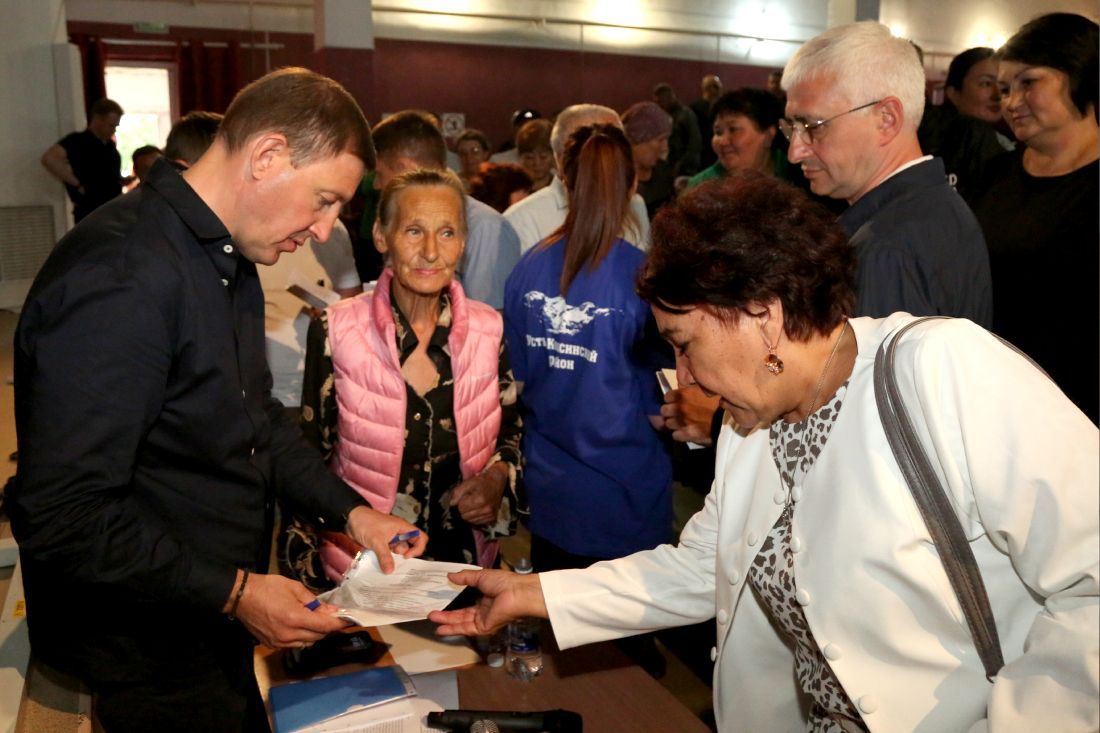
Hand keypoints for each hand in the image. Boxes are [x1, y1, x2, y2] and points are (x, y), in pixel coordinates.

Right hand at [232, 571, 347, 648]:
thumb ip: (314, 602)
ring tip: (318, 620)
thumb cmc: (268, 587)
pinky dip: (303, 637)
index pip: (325, 626)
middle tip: (335, 617)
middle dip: (328, 627)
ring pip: (308, 642)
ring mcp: (280, 642)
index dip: (339, 624)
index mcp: (295, 618)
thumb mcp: (294, 588)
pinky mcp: (272, 645)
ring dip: (316, 633)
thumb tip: (330, 611)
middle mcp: (288, 635)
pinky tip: (302, 626)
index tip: (350, 620)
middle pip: (318, 636)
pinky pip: (295, 644)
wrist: (241, 596)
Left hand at [344, 506, 427, 572]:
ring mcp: (390, 539)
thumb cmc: (367, 524)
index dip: (418, 548)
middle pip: (409, 546)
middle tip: (395, 563)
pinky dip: (385, 559)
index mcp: (402, 528)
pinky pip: (388, 554)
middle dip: (403, 556)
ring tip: (385, 565)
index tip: (406, 557)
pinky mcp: (381, 544)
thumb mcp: (377, 540)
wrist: (350, 519)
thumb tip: (390, 572)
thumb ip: (384, 556)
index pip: (420, 537)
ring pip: (397, 552)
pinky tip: (381, 565)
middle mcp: (399, 534)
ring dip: (392, 559)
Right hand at [428, 569, 546, 635]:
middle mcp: (484, 611)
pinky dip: (453, 629)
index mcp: (486, 598)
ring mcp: (484, 620)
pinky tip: (441, 628)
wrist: (517, 593)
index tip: (441, 603)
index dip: (455, 605)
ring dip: (446, 622)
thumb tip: (450, 575)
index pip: (467, 605)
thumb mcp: (480, 576)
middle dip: (446, 615)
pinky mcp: (484, 628)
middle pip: (461, 615)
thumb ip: (465, 577)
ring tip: (431, 618)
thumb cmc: (503, 582)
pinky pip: (466, 629)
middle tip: (431, 613)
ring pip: (461, 623)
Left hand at [450, 464, 506, 525]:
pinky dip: (476, 517)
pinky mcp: (492, 518)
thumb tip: (452, 504)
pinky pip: (477, 523)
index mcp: (480, 500)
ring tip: (475, 504)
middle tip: (470, 500)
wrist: (496, 482)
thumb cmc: (481, 482)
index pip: (461, 508)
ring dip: (470, 513)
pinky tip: (479, 509)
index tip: (466, 496)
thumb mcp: (468, 482)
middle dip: (464, 509)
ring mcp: (490, 515)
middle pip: (465, 516)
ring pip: (470, 521)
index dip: (461, 502)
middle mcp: (486, 509)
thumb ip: (458, 492)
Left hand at [657, 386, 719, 445]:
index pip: (667, 397)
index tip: (677, 402)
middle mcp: (679, 408)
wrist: (729, 419)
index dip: (672, 400)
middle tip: (678, 414)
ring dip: (674, 424)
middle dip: (670, 412)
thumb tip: (683, 388)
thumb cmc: (719, 401)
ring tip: (682, 424)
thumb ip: (691, 388)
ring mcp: (682, 422)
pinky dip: (679, 435)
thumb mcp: (705, 388)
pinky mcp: (687, 435)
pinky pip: (675, 436)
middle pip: (664, 411)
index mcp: (683, 395)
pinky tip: (686, 433)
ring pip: (668, 424)